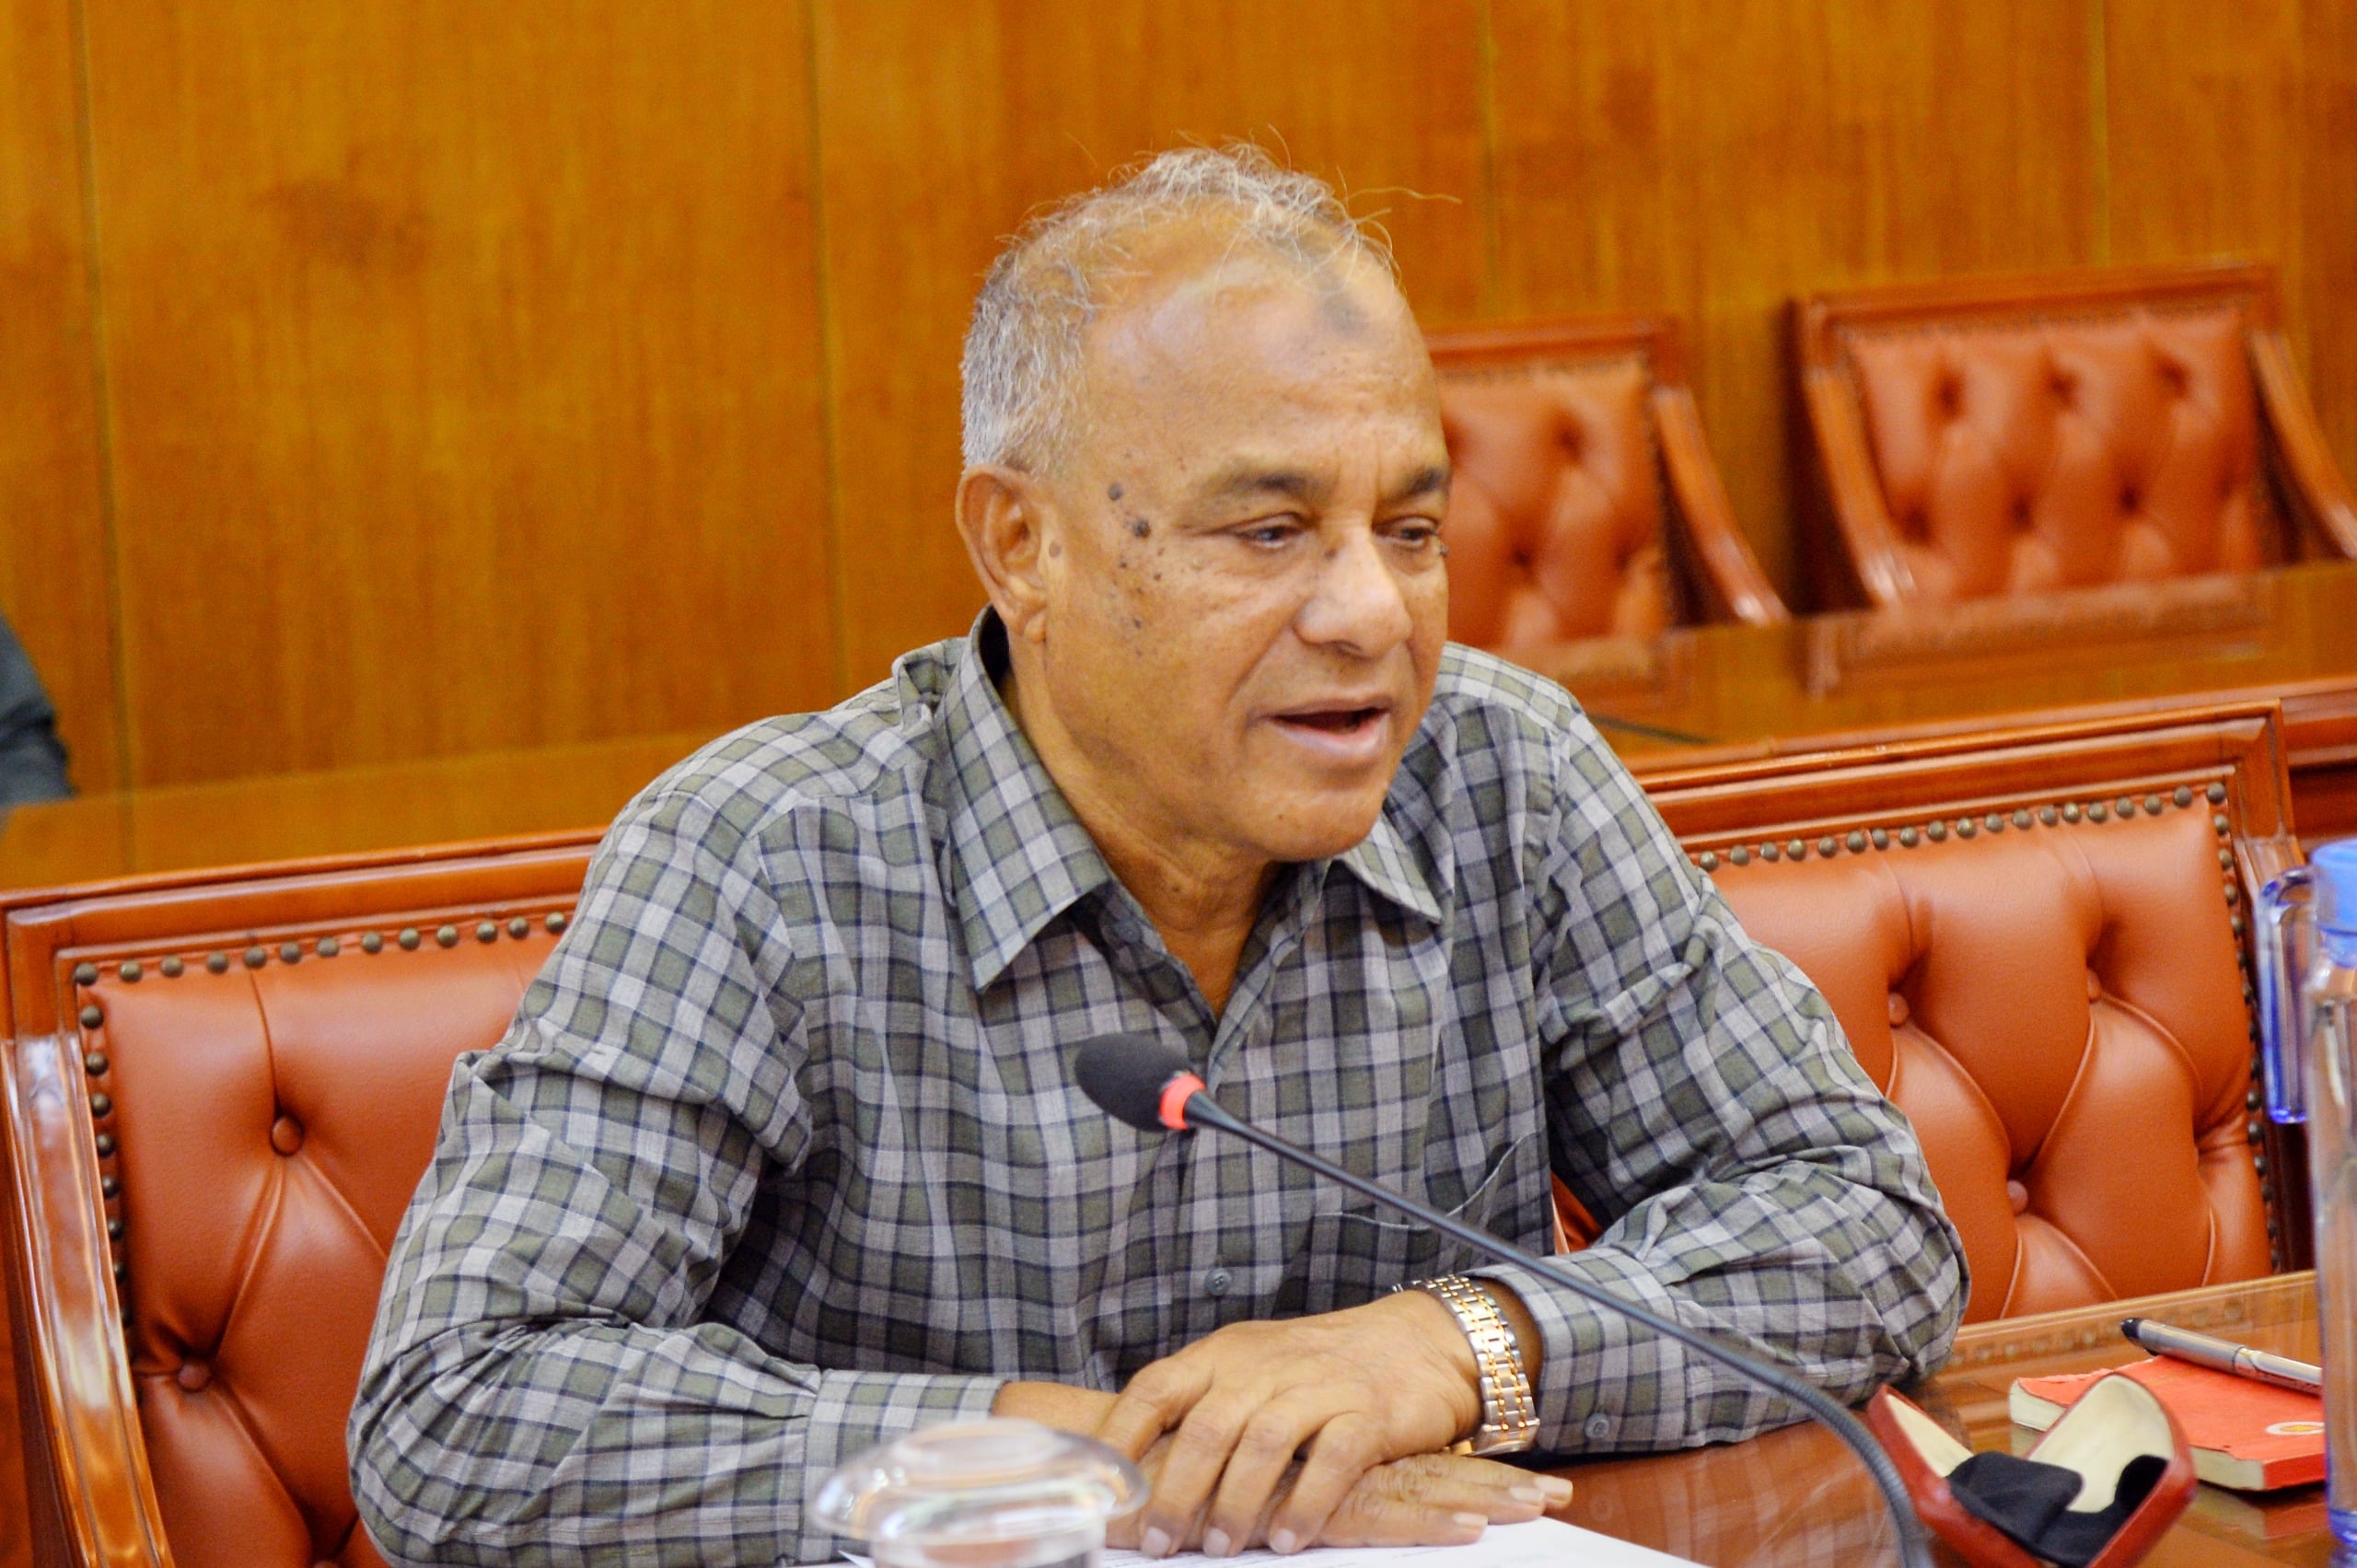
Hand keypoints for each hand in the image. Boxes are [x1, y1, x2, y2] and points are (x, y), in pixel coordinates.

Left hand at [1097, 1290, 1483, 1555]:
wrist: (1421, 1341)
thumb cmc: (1323, 1367)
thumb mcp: (1254, 1370)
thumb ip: (1206, 1408)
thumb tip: (1141, 1474)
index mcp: (1225, 1354)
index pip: (1156, 1388)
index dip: (1122, 1439)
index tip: (1101, 1491)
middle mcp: (1265, 1365)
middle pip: (1206, 1427)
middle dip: (1177, 1492)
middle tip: (1160, 1543)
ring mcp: (1319, 1386)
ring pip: (1262, 1444)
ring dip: (1235, 1504)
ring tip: (1220, 1548)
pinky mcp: (1368, 1412)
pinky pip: (1331, 1460)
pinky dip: (1305, 1503)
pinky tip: (1288, 1539)